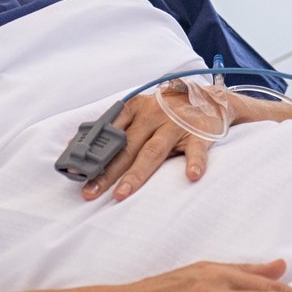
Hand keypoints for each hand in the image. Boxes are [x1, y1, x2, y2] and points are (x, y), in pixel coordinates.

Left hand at [82, 85, 291, 202]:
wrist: (213, 98)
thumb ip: (117, 128)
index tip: (77, 174)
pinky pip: (196, 149)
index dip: (93, 154)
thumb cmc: (168, 111)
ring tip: (123, 194)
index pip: (110, 133)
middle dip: (108, 172)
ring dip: (138, 174)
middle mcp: (155, 114)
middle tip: (91, 193)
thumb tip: (77, 148)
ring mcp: (178, 124)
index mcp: (136, 108)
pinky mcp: (201, 132)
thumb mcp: (142, 111)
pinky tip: (191, 176)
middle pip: (128, 147)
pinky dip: (194, 162)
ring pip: (154, 151)